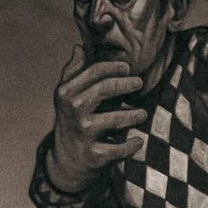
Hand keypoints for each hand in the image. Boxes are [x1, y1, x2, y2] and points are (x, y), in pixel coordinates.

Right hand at [46, 44, 148, 193]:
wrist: (65, 160)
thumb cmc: (71, 120)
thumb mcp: (66, 96)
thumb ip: (73, 71)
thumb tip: (79, 47)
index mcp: (66, 93)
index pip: (94, 72)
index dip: (114, 67)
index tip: (128, 68)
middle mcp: (74, 110)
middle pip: (105, 89)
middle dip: (126, 84)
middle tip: (140, 84)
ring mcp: (84, 133)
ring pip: (116, 119)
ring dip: (134, 115)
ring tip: (143, 114)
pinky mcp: (94, 154)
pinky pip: (119, 148)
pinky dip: (131, 145)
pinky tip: (138, 141)